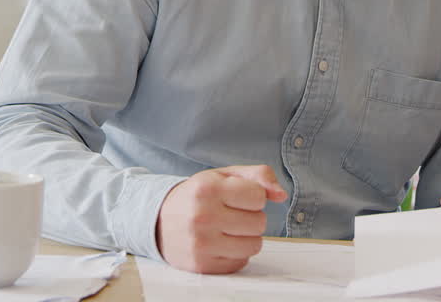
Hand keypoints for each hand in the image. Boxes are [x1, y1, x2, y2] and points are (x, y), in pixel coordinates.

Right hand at [156, 165, 288, 273]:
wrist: (159, 219)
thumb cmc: (198, 195)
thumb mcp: (225, 175)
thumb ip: (258, 176)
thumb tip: (282, 195)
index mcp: (208, 189)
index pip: (259, 196)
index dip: (253, 196)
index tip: (238, 196)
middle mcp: (202, 216)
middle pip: (259, 222)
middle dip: (251, 217)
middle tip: (231, 213)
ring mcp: (201, 243)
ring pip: (254, 245)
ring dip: (246, 237)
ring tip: (228, 228)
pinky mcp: (201, 265)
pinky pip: (241, 262)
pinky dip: (235, 253)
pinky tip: (220, 242)